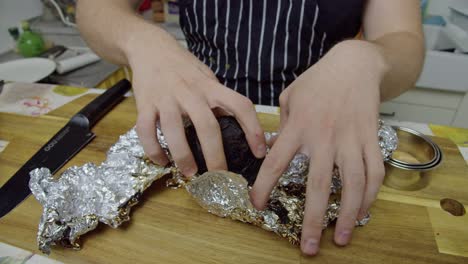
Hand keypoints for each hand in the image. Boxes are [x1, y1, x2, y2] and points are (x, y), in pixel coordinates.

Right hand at [128, 28, 265, 174]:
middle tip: (220, 176)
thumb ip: (218, 100)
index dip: (253, 129)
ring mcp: (166, 98)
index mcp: (211, 87)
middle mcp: (190, 92)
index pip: (240, 105)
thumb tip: (237, 129)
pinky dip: (153, 150)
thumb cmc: (184, 68)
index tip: (259, 153)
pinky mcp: (144, 104)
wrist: (150, 48)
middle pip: (207, 126)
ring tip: (190, 173)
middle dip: (215, 155)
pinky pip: (146, 131)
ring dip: (183, 156)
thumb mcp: (207, 78)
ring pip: (174, 130)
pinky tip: (161, 161)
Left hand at [250, 41, 388, 254]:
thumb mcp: (289, 97)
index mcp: (297, 126)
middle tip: (308, 248)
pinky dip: (370, 195)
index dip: (264, 188)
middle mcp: (323, 137)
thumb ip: (282, 125)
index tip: (258, 206)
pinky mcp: (371, 139)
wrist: (354, 64)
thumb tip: (274, 148)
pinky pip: (374, 172)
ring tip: (340, 239)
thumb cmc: (317, 81)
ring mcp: (350, 139)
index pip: (275, 164)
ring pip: (351, 184)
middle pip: (316, 186)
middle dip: (312, 220)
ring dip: (346, 216)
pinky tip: (362, 212)